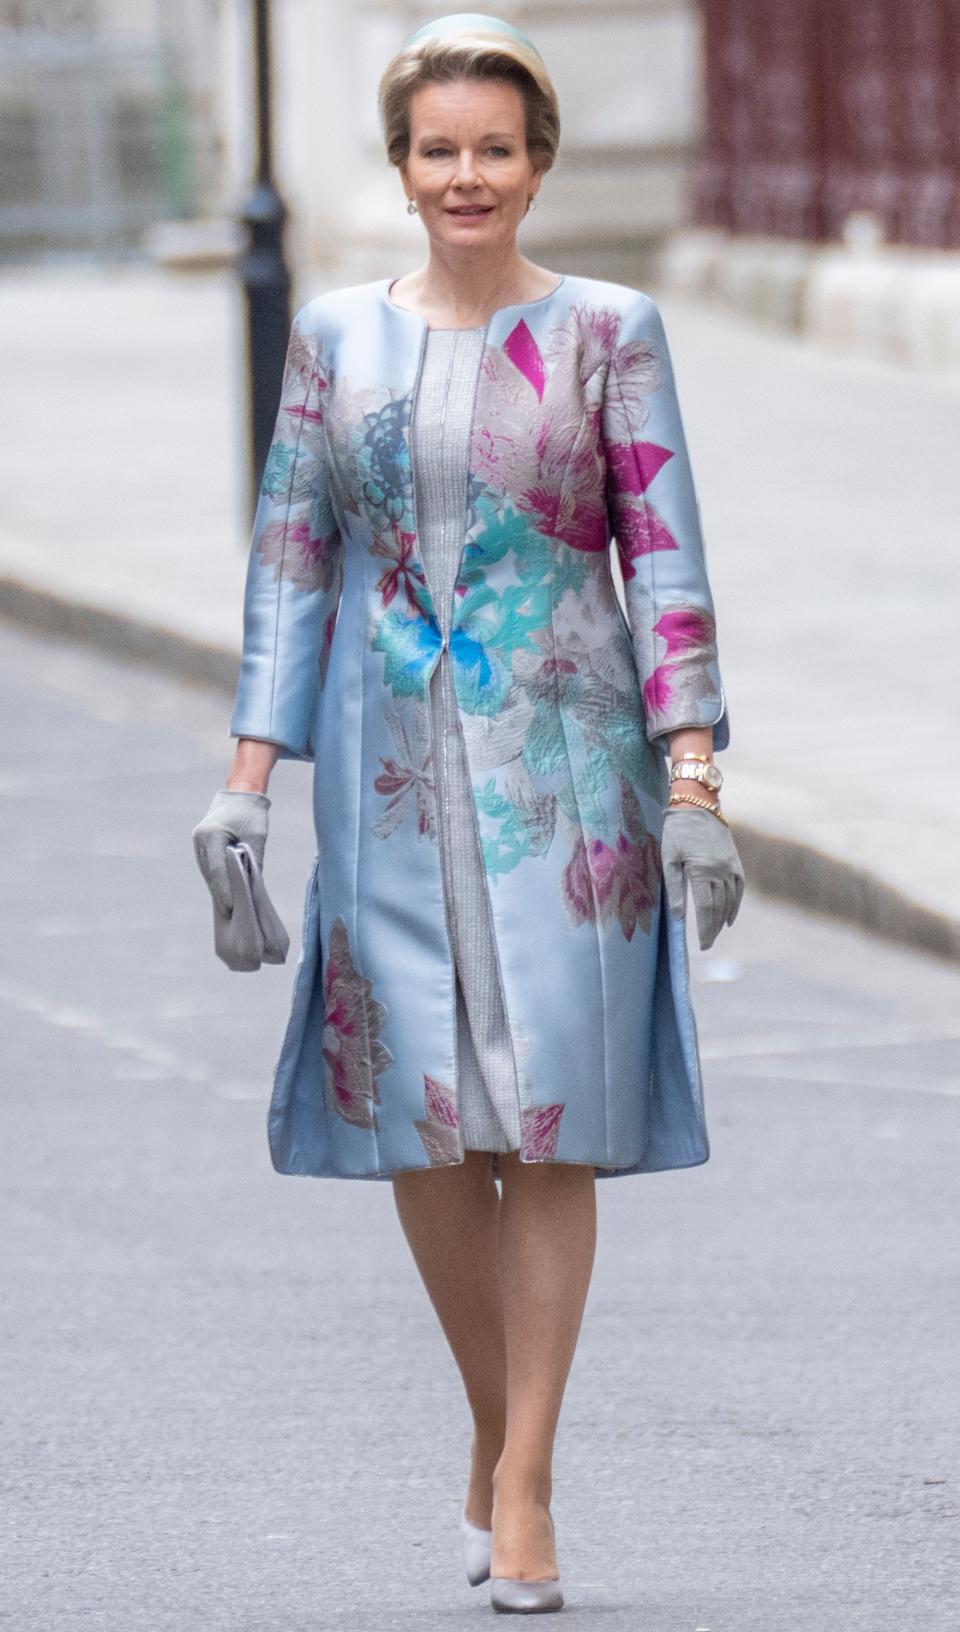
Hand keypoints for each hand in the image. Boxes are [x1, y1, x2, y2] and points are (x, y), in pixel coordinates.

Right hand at [192, 789, 269, 916]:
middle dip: (221, 895)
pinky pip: (208, 866)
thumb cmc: (252, 814)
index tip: (232, 908)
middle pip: (210, 874)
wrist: (241, 793)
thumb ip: (253, 862)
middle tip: (231, 916)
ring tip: (228, 911)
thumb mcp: (257, 838)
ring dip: (217, 889)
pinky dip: (217, 879)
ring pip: (207, 872)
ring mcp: (198, 841)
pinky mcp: (201, 844)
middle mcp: (200, 839)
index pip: (217, 870)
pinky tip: (224, 894)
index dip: (224, 891)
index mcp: (212, 835)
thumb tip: (253, 889)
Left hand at [661, 806, 744, 950]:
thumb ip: (673, 888)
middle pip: (719, 908)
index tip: (702, 945)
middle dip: (712, 929)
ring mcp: (731, 867)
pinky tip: (728, 919)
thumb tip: (678, 916)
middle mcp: (720, 871)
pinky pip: (739, 889)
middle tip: (706, 946)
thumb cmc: (677, 832)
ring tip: (714, 934)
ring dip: (722, 920)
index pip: (705, 908)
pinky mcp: (735, 862)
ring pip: (730, 901)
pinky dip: (734, 906)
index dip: (704, 929)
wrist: (697, 806)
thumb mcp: (668, 858)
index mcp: (702, 871)